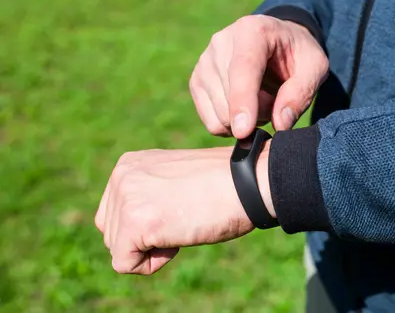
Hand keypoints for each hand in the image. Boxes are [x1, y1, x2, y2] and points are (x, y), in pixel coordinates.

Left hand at [94, 143, 272, 274]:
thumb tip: (135, 222)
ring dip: (150, 249)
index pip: (115, 211)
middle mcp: (121, 176)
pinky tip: (176, 243)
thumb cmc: (222, 183)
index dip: (146, 224)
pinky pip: (124, 263)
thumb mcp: (173, 181)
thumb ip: (148, 193)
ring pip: (117, 248)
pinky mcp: (135, 222)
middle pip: (111, 231)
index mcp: (130, 164)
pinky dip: (151, 264)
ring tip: (181, 226)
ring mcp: (126, 198)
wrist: (248, 182)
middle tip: (181, 219)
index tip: (177, 211)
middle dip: (144, 238)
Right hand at [189, 15, 328, 138]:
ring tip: (260, 100)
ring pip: (219, 114)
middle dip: (257, 114)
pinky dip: (230, 125)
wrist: (276, 42)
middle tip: (275, 101)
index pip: (243, 69)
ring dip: (244, 121)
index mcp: (252, 32)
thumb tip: (280, 124)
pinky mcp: (196, 81)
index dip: (242, 102)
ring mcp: (204, 62)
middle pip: (229, 98)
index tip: (243, 131)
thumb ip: (301, 93)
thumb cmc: (297, 55)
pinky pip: (210, 121)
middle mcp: (221, 42)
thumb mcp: (314, 67)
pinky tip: (244, 108)